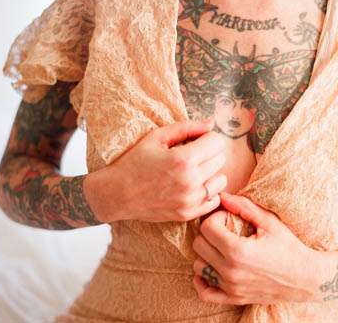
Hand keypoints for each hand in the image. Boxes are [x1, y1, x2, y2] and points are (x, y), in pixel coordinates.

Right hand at [94, 118, 227, 222]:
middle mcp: (190, 181)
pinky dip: (209, 192)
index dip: (207, 138)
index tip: (196, 141)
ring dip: (211, 173)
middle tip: (192, 155)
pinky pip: (214, 200)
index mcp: (183, 159)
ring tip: (194, 171)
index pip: (217, 142)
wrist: (117, 194)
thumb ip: (187, 127)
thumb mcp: (157, 137)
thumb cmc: (135, 161)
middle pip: (220, 159)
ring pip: (221, 180)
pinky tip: (193, 186)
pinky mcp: (188, 214)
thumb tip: (211, 122)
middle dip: (209, 153)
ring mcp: (190, 200)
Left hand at [191, 192, 321, 304]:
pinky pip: (204, 292)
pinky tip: (212, 268)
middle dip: (209, 233)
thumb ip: (243, 207)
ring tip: (223, 248)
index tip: (228, 219)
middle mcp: (231, 271)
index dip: (216, 218)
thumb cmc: (288, 246)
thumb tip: (222, 196)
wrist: (305, 278)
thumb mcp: (269, 222)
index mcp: (238, 251)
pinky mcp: (233, 298)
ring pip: (198, 266)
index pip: (207, 227)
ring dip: (206, 254)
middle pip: (199, 245)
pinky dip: (202, 280)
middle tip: (226, 231)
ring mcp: (231, 287)